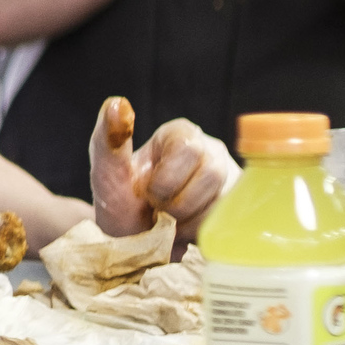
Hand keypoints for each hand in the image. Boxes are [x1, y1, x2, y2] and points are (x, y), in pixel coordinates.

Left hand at [89, 97, 235, 238]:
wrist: (133, 242)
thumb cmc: (119, 200)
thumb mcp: (107, 172)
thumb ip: (109, 139)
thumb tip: (117, 103)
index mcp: (179, 134)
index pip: (187, 149)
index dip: (164, 180)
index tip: (145, 191)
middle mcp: (210, 151)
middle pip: (212, 174)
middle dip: (177, 203)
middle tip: (157, 209)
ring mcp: (229, 179)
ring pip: (223, 202)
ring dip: (187, 222)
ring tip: (169, 220)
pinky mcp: (238, 207)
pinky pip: (232, 222)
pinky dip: (201, 234)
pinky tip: (184, 229)